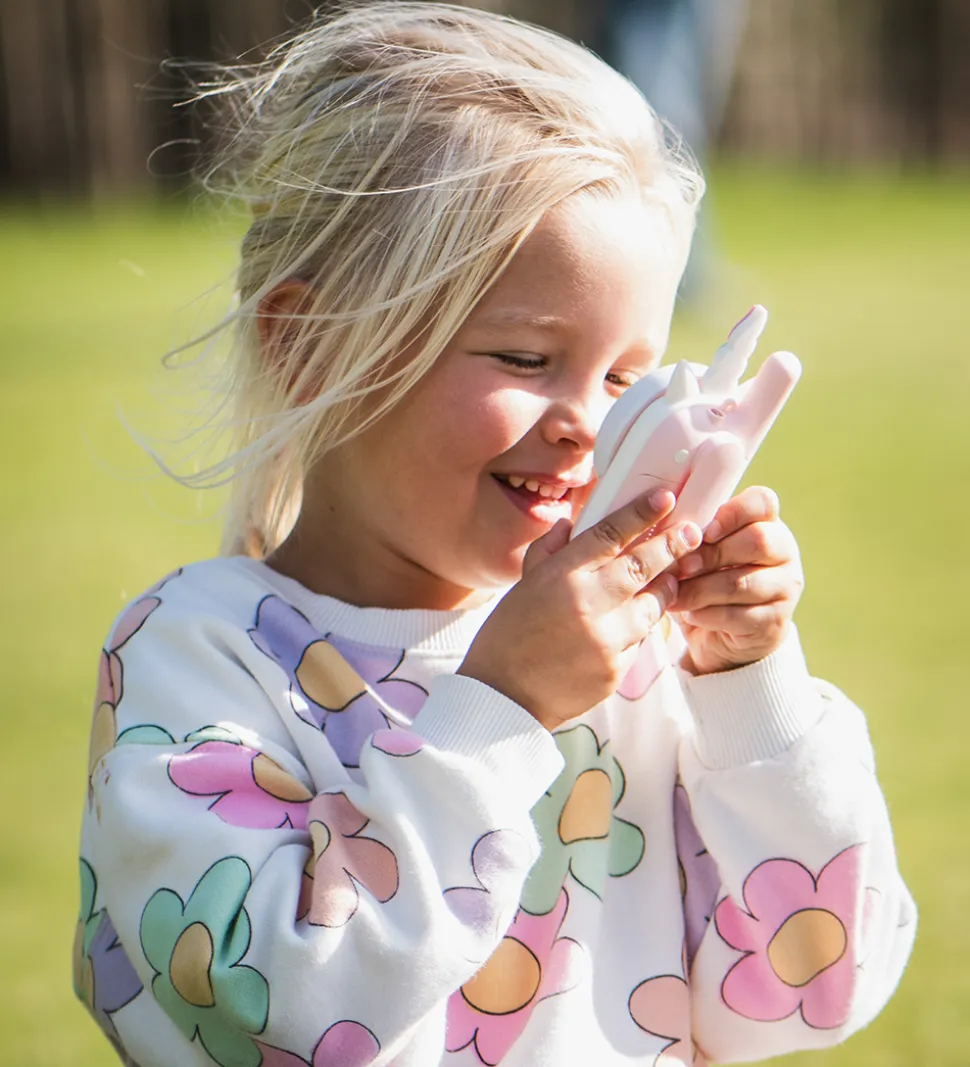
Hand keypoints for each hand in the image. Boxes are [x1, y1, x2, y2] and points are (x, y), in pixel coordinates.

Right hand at [458, 490, 701, 729]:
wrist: (504, 697)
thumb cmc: (509, 636)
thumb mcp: (523, 585)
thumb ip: (549, 551)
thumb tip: (571, 523)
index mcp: (561, 576)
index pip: (610, 534)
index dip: (641, 513)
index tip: (665, 498)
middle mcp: (588, 603)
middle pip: (644, 564)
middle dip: (673, 545)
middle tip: (692, 532)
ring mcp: (606, 639)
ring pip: (653, 605)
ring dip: (665, 588)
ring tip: (671, 577)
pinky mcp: (616, 669)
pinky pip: (640, 641)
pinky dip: (640, 628)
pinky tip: (632, 623)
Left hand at [670, 486, 803, 674]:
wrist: (722, 635)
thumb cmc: (706, 580)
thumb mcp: (700, 552)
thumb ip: (692, 536)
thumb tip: (667, 532)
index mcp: (766, 522)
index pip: (762, 502)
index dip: (733, 513)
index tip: (706, 531)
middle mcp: (784, 552)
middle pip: (758, 541)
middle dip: (712, 554)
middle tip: (682, 567)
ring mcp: (785, 588)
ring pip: (743, 582)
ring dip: (702, 588)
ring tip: (675, 593)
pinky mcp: (775, 622)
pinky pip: (738, 615)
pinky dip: (707, 614)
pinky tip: (690, 613)